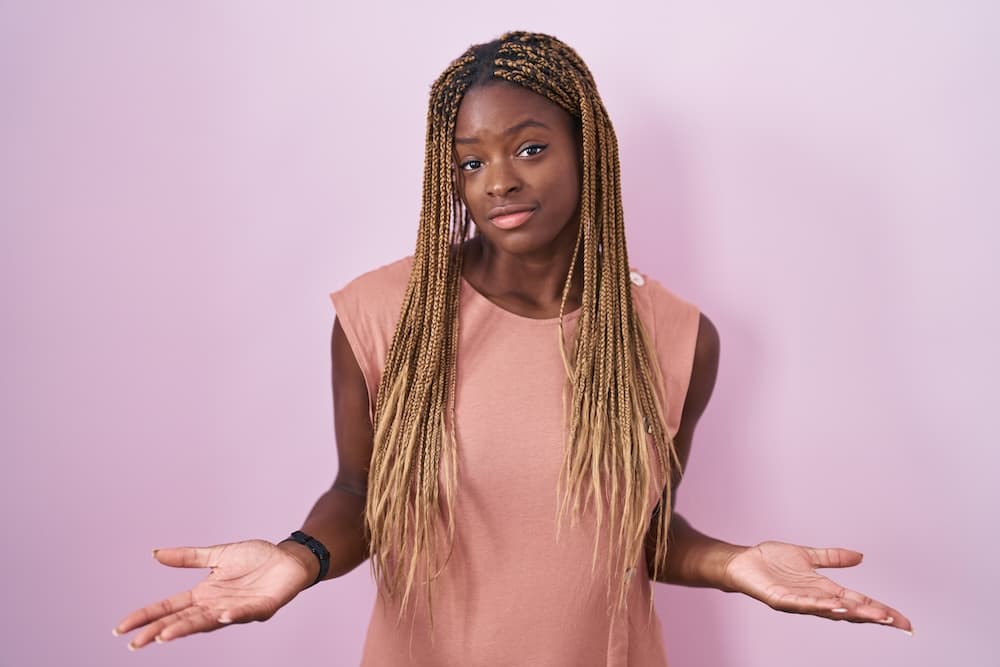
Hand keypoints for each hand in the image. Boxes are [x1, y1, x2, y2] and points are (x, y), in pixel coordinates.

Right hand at [112, 539, 313, 649]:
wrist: (288, 558)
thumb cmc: (255, 559)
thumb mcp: (217, 555)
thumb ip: (188, 558)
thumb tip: (154, 554)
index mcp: (205, 594)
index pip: (170, 608)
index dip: (147, 617)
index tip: (122, 629)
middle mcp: (217, 606)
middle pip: (183, 621)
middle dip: (160, 631)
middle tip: (136, 643)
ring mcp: (238, 610)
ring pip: (209, 622)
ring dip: (189, 628)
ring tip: (165, 635)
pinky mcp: (261, 607)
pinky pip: (246, 613)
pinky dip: (234, 616)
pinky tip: (221, 616)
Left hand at [723, 540, 912, 633]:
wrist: (742, 562)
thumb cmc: (770, 562)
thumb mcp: (807, 556)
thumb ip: (832, 558)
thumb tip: (860, 556)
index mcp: (825, 589)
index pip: (859, 602)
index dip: (881, 611)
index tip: (904, 621)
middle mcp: (815, 599)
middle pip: (851, 611)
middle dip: (874, 616)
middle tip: (897, 622)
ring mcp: (799, 602)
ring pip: (830, 611)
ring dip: (852, 613)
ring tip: (875, 616)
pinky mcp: (780, 599)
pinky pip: (802, 604)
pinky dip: (819, 605)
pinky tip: (834, 606)